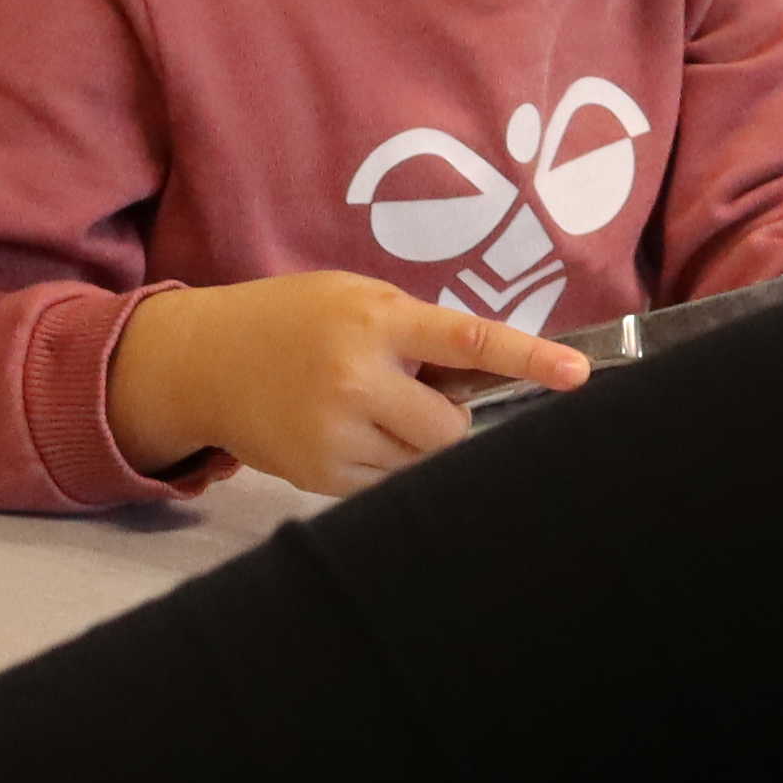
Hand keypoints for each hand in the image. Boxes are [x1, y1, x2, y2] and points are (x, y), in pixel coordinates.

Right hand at [100, 273, 584, 494]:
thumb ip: (416, 331)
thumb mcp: (355, 297)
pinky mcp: (321, 476)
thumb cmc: (292, 320)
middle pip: (452, 428)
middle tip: (410, 393)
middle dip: (446, 417)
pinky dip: (383, 464)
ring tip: (366, 409)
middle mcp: (356, 380)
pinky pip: (387, 485)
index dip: (529, 359)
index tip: (578, 375)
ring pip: (424, 462)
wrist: (204, 362)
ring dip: (414, 442)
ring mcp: (337, 434)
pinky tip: (344, 433)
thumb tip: (486, 379)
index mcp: (375, 321)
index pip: (467, 341)